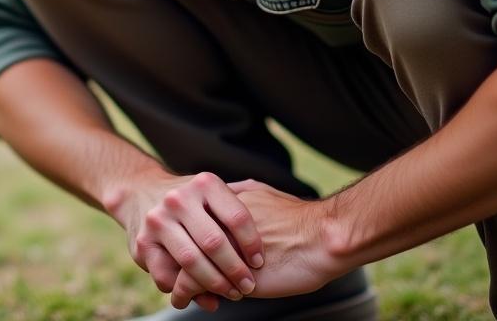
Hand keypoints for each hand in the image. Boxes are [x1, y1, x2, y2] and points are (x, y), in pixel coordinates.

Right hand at [107, 171, 264, 310]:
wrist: (140, 191)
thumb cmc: (192, 202)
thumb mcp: (213, 198)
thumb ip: (235, 221)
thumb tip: (255, 262)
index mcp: (203, 183)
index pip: (236, 217)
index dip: (252, 245)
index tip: (259, 263)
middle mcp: (178, 199)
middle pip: (213, 242)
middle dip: (235, 271)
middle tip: (247, 286)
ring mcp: (157, 220)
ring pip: (190, 262)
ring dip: (214, 284)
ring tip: (229, 293)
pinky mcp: (143, 242)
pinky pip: (167, 276)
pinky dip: (185, 291)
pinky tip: (197, 293)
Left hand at [171, 179, 349, 305]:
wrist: (322, 238)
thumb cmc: (299, 223)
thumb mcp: (262, 195)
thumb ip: (239, 197)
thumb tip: (229, 197)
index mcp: (219, 198)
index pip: (186, 221)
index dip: (181, 239)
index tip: (180, 254)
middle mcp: (211, 218)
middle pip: (178, 238)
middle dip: (175, 260)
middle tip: (174, 276)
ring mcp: (214, 243)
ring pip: (180, 260)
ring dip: (177, 279)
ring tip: (179, 293)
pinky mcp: (221, 268)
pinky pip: (189, 281)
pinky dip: (183, 292)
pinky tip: (184, 300)